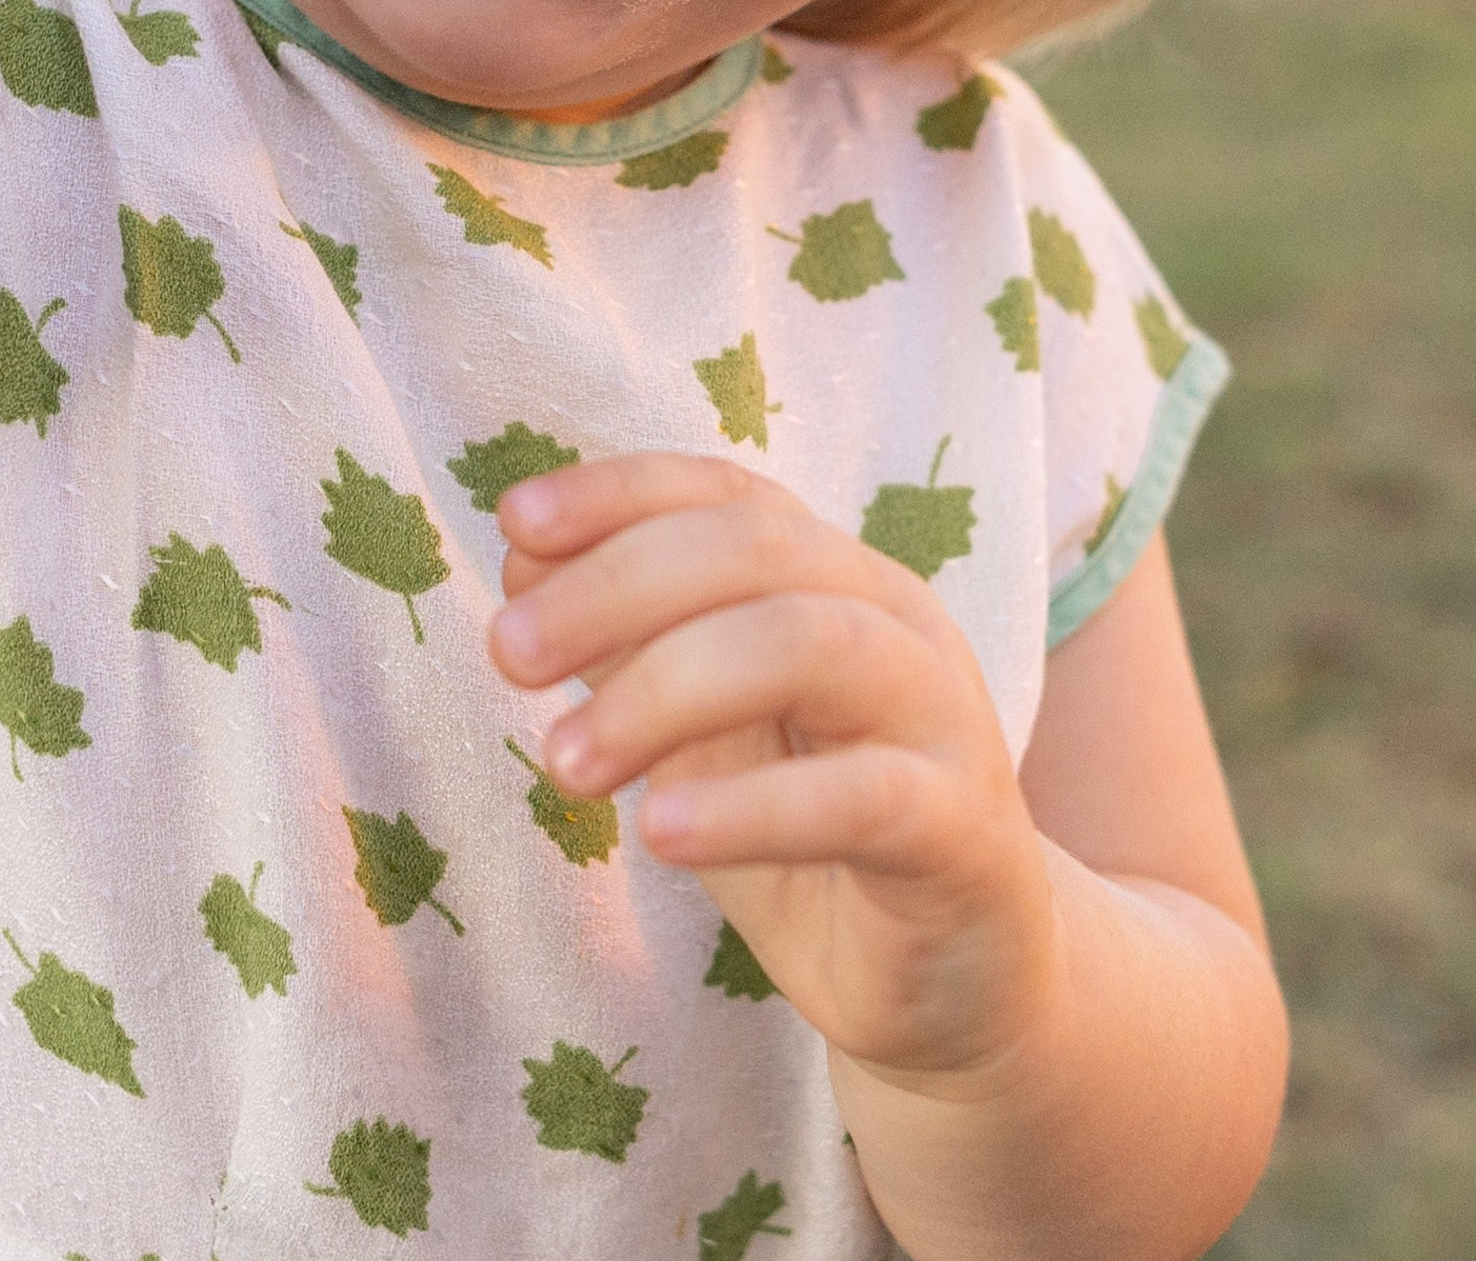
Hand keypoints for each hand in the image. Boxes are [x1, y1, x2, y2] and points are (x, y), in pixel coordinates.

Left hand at [487, 454, 1060, 1089]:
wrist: (956, 981)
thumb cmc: (809, 836)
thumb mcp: (699, 735)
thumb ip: (628, 647)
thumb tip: (522, 558)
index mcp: (833, 580)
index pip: (727, 494)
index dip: (617, 494)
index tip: (512, 526)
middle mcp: (898, 623)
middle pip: (759, 549)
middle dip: (615, 587)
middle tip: (509, 654)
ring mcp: (944, 720)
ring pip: (814, 645)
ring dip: (666, 689)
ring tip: (566, 764)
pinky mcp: (966, 833)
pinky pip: (865, 795)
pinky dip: (752, 807)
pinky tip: (661, 833)